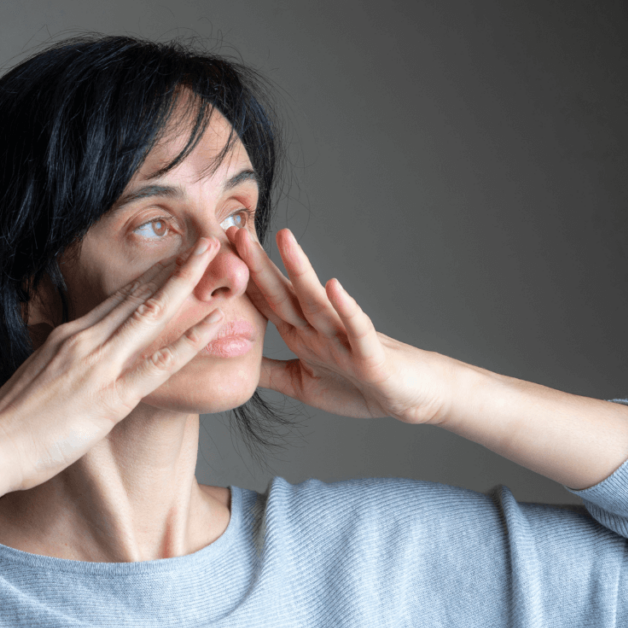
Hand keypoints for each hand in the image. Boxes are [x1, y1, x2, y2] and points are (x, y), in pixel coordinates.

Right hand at [0, 237, 225, 491]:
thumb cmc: (11, 421)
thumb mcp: (37, 378)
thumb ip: (61, 363)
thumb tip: (74, 362)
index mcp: (69, 336)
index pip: (117, 298)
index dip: (149, 277)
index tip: (173, 259)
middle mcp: (86, 341)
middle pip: (138, 295)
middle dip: (174, 266)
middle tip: (203, 242)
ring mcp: (100, 365)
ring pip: (151, 314)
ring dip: (185, 282)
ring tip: (213, 256)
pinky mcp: (110, 396)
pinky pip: (159, 363)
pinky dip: (191, 340)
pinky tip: (215, 322)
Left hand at [227, 226, 452, 424]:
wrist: (412, 397)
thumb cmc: (360, 386)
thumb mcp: (302, 384)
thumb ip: (269, 371)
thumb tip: (232, 364)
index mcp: (301, 334)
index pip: (266, 301)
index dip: (240, 280)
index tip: (215, 253)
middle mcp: (320, 328)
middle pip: (283, 292)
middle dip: (259, 264)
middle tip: (236, 230)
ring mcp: (345, 337)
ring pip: (317, 300)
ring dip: (301, 270)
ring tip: (284, 239)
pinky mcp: (371, 354)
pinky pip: (357, 328)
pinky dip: (346, 308)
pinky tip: (334, 285)